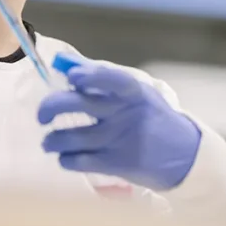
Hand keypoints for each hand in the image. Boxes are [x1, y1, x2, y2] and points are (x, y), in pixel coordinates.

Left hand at [38, 56, 201, 190]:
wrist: (184, 155)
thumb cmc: (152, 117)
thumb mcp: (135, 92)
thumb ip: (99, 76)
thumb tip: (62, 61)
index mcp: (132, 90)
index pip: (107, 77)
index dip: (85, 75)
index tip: (70, 78)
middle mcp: (124, 112)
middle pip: (77, 104)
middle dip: (50, 107)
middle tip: (42, 116)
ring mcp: (119, 139)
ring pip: (72, 137)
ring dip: (52, 140)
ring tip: (49, 142)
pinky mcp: (116, 164)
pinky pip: (79, 161)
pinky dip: (66, 159)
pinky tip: (66, 157)